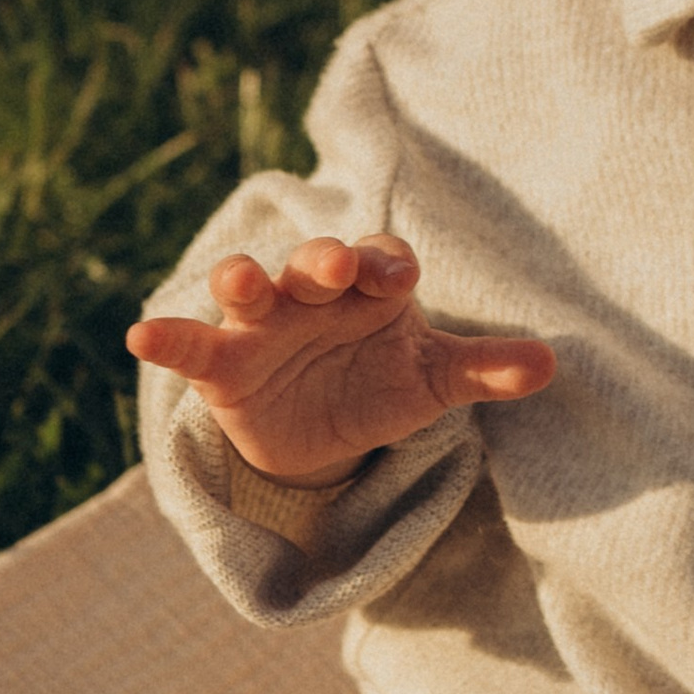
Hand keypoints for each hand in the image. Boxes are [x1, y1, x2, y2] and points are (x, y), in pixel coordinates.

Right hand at [127, 236, 556, 488]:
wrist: (320, 431)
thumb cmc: (381, 383)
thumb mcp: (432, 381)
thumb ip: (483, 370)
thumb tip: (552, 364)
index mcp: (371, 284)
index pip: (381, 261)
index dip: (387, 265)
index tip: (396, 276)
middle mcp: (313, 291)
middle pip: (315, 263)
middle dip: (322, 261)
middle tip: (332, 266)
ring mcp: (263, 322)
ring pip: (249, 288)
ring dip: (243, 280)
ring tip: (237, 282)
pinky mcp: (222, 362)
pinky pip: (191, 345)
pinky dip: (168, 337)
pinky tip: (140, 336)